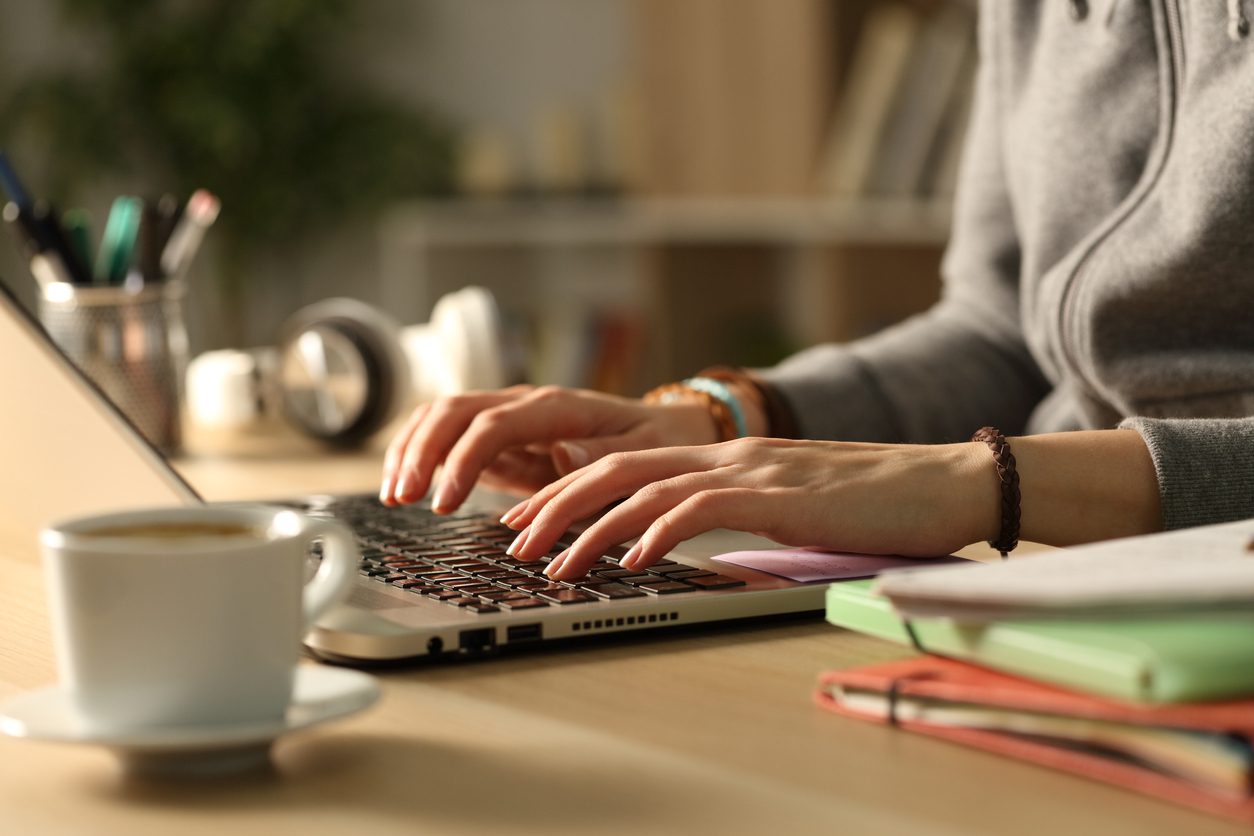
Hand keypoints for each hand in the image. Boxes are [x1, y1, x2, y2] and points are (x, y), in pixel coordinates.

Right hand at [379, 385, 723, 510]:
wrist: (661, 429)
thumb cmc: (653, 441)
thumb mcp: (642, 451)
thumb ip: (599, 453)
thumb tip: (561, 453)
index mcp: (557, 406)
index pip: (494, 422)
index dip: (463, 460)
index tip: (444, 502)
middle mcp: (524, 403)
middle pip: (454, 410)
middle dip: (421, 452)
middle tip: (403, 498)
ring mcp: (507, 417)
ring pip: (441, 417)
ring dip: (411, 451)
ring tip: (395, 497)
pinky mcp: (499, 438)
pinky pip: (449, 438)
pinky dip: (422, 458)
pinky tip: (406, 488)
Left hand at [500, 437, 996, 579]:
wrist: (946, 482)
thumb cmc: (873, 504)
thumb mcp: (787, 504)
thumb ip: (735, 510)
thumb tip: (684, 537)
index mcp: (726, 457)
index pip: (628, 464)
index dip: (569, 489)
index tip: (528, 520)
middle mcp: (729, 455)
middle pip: (617, 467)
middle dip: (555, 504)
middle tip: (512, 541)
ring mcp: (754, 470)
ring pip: (647, 487)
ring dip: (590, 527)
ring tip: (551, 563)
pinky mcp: (783, 497)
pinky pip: (703, 508)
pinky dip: (657, 532)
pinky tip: (629, 560)